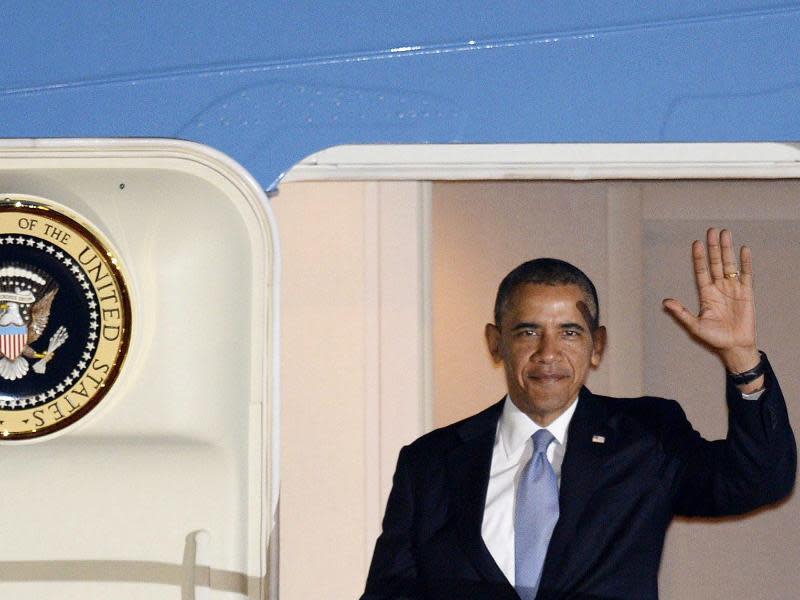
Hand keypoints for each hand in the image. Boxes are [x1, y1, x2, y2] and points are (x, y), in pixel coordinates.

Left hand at [662, 228, 759, 375]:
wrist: (735, 347)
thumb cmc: (714, 338)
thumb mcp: (694, 326)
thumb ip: (681, 313)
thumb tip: (665, 302)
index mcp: (706, 294)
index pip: (701, 271)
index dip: (699, 258)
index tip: (696, 243)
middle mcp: (719, 288)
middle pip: (715, 263)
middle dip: (713, 247)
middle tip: (712, 230)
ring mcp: (733, 289)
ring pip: (729, 265)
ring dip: (728, 250)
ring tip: (726, 233)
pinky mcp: (747, 293)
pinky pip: (746, 275)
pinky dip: (745, 263)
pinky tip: (743, 250)